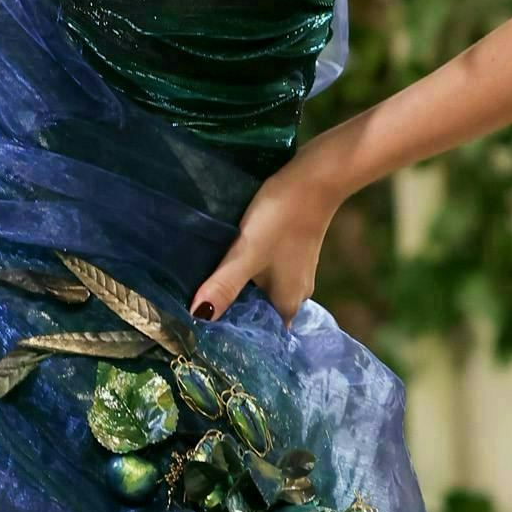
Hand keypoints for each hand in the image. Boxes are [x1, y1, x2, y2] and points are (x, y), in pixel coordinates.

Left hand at [189, 152, 340, 326]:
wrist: (314, 179)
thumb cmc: (281, 220)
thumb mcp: (246, 255)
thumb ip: (223, 286)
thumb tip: (198, 317)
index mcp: (287, 304)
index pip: (257, 332)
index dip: (232, 330)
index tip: (204, 327)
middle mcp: (295, 294)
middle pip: (257, 311)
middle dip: (231, 307)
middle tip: (196, 302)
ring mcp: (296, 273)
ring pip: (261, 289)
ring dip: (239, 286)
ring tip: (208, 281)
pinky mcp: (293, 252)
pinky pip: (266, 270)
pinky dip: (249, 269)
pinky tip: (231, 258)